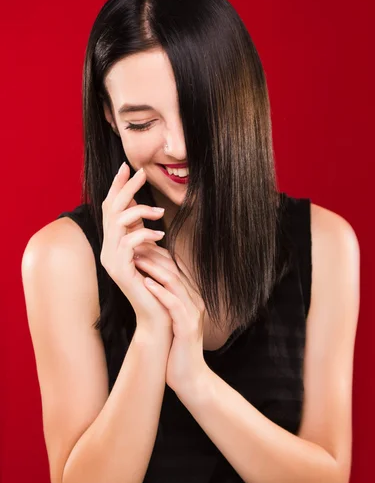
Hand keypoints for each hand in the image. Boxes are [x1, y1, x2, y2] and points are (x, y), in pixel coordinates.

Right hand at [100, 162, 172, 332]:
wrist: (157, 315)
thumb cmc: (158, 284)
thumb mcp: (152, 253)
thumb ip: (145, 235)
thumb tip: (149, 211)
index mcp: (113, 244)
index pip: (111, 209)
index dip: (118, 187)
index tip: (127, 167)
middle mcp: (107, 250)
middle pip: (110, 210)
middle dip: (126, 188)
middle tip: (142, 172)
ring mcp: (110, 260)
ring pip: (118, 223)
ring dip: (139, 212)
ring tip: (160, 212)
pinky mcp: (120, 271)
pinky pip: (129, 244)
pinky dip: (145, 235)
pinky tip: (161, 235)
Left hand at [133, 246, 206, 390]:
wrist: (189, 378)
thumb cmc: (176, 349)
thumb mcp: (170, 320)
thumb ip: (163, 301)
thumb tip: (147, 284)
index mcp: (191, 297)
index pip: (174, 268)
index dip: (156, 253)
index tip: (136, 245)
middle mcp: (195, 301)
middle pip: (175, 269)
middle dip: (153, 255)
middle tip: (133, 244)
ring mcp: (193, 313)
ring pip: (175, 282)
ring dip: (154, 268)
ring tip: (136, 257)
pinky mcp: (188, 327)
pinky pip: (174, 304)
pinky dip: (160, 291)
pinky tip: (145, 283)